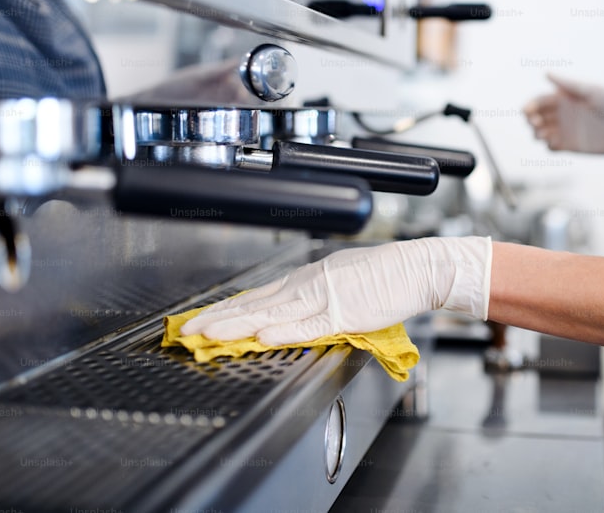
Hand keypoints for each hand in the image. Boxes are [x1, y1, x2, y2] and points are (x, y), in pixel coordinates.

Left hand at [181, 236, 491, 344]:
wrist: (417, 268)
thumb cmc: (386, 277)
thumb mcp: (342, 285)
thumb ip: (314, 304)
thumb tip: (290, 318)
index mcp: (307, 279)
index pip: (258, 296)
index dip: (226, 309)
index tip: (201, 319)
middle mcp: (308, 284)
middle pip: (254, 303)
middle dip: (217, 318)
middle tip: (186, 330)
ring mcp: (323, 297)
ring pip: (271, 313)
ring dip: (236, 325)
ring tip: (208, 336)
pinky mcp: (342, 312)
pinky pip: (308, 324)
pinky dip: (283, 330)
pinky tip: (261, 336)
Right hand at [523, 74, 603, 157]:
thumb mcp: (592, 91)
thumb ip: (568, 85)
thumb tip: (546, 73)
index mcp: (566, 98)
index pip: (540, 101)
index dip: (531, 105)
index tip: (528, 110)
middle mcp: (564, 114)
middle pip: (536, 117)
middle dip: (530, 120)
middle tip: (535, 122)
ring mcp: (567, 131)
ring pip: (541, 133)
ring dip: (536, 134)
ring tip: (544, 134)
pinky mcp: (572, 146)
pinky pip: (552, 148)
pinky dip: (547, 146)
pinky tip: (555, 143)